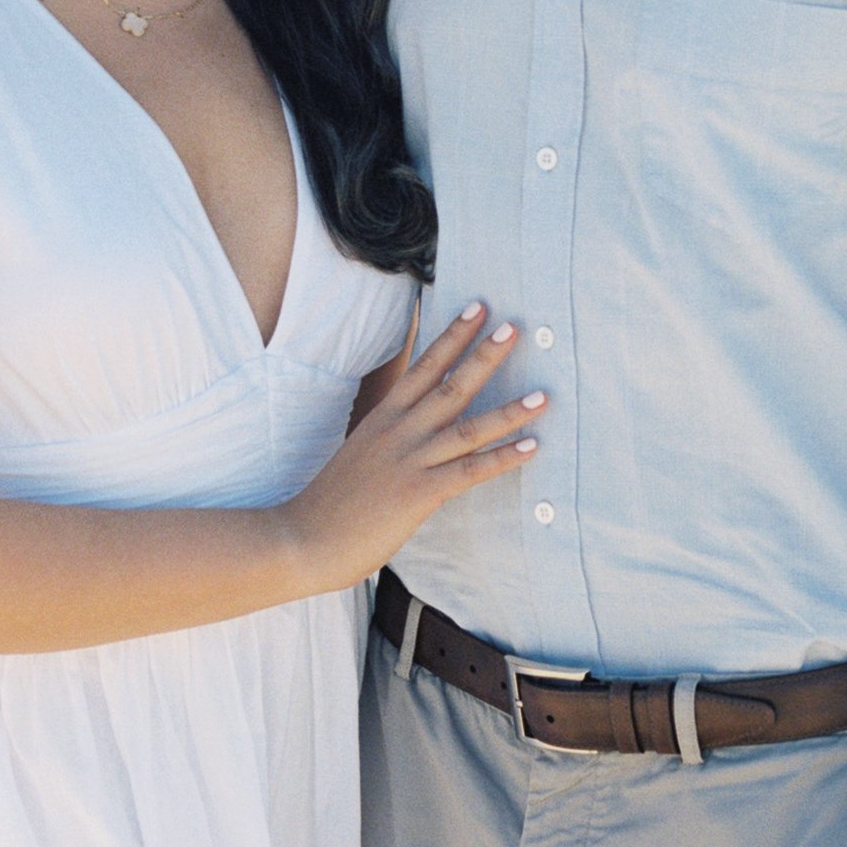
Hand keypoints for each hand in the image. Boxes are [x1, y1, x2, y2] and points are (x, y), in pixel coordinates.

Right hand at [282, 304, 542, 592]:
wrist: (302, 538)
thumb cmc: (332, 503)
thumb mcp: (361, 454)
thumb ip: (390, 438)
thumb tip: (416, 430)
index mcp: (383, 418)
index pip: (423, 367)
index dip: (452, 336)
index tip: (477, 308)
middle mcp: (398, 431)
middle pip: (450, 385)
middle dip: (485, 355)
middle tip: (514, 327)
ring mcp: (409, 461)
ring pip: (468, 427)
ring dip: (510, 410)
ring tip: (544, 394)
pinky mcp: (418, 493)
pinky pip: (469, 471)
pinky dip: (503, 458)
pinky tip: (531, 447)